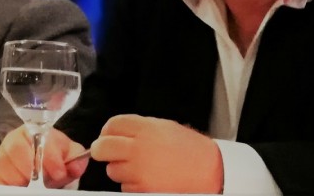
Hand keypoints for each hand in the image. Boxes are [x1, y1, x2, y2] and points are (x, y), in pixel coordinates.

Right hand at [0, 125, 88, 187]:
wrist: (43, 167)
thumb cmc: (54, 157)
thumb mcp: (68, 155)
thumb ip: (75, 157)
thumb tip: (75, 165)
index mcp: (32, 130)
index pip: (36, 137)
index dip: (49, 156)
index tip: (60, 172)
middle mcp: (12, 140)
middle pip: (15, 148)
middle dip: (33, 167)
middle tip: (45, 181)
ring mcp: (0, 157)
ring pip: (2, 163)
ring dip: (19, 178)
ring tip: (33, 186)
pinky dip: (5, 186)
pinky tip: (20, 188)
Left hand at [91, 114, 222, 192]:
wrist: (210, 172)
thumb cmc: (192, 150)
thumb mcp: (167, 127)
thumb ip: (140, 127)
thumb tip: (117, 132)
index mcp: (146, 129)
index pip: (112, 125)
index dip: (108, 131)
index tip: (108, 135)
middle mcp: (139, 149)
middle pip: (102, 147)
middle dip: (103, 150)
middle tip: (108, 152)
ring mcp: (138, 171)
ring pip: (112, 170)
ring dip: (120, 169)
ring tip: (140, 167)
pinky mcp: (141, 190)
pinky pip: (124, 187)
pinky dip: (131, 184)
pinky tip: (147, 178)